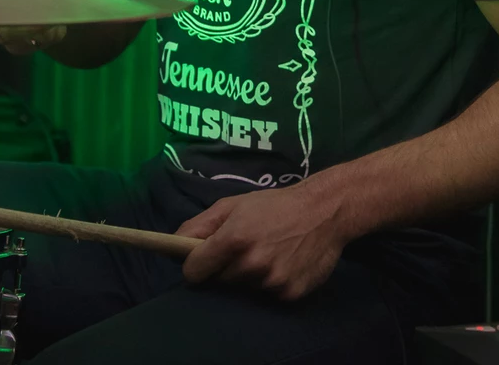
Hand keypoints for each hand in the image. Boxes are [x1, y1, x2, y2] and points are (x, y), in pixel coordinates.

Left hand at [177, 179, 351, 299]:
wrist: (324, 211)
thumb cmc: (274, 205)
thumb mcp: (233, 205)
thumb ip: (200, 224)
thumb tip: (174, 241)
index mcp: (233, 239)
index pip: (194, 270)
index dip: (193, 267)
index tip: (198, 263)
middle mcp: (251, 263)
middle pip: (220, 280)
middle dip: (225, 268)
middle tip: (243, 249)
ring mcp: (271, 281)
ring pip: (244, 288)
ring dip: (249, 276)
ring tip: (266, 253)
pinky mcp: (290, 293)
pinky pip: (268, 294)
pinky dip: (271, 283)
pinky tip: (283, 263)